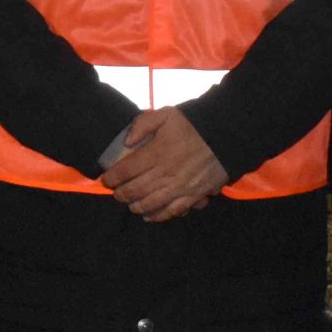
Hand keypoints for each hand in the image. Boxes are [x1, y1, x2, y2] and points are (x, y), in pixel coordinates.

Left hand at [101, 107, 226, 221]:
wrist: (226, 134)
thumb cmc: (193, 123)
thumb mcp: (166, 114)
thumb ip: (142, 124)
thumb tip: (126, 141)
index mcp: (156, 153)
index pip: (125, 170)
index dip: (112, 178)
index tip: (106, 180)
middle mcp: (164, 173)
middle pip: (135, 190)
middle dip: (121, 194)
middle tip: (116, 193)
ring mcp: (179, 187)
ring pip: (150, 203)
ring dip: (135, 206)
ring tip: (129, 204)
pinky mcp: (194, 195)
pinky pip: (172, 211)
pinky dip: (158, 216)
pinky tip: (149, 216)